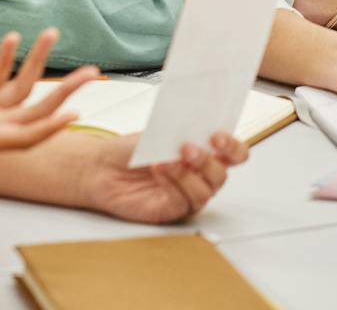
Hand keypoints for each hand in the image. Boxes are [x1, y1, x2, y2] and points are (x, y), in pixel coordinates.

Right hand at [0, 29, 92, 164]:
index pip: (24, 137)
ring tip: (51, 33)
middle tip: (92, 71)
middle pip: (34, 111)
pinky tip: (13, 39)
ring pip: (18, 89)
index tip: (76, 113)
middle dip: (64, 91)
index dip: (51, 127)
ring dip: (36, 63)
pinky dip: (5, 59)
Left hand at [76, 132, 248, 222]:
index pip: (235, 154)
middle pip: (222, 174)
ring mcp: (187, 193)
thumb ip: (181, 132)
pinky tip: (159, 170)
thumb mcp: (159, 132)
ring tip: (166, 160)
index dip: (233, 146)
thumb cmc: (132, 149)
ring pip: (206, 190)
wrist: (102, 167)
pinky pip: (184, 201)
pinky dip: (174, 183)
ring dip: (188, 173)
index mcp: (205, 152)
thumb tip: (197, 127)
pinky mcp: (172, 209)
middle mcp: (200, 175)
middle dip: (207, 160)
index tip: (217, 136)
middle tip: (188, 148)